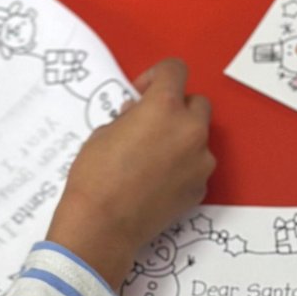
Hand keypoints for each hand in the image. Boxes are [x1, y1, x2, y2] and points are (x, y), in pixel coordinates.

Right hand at [45, 59, 215, 287]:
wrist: (103, 225)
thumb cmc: (96, 176)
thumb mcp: (104, 132)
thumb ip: (130, 116)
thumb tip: (139, 114)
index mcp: (164, 107)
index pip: (175, 70)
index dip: (157, 77)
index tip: (143, 93)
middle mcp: (190, 130)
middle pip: (197, 103)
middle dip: (177, 108)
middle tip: (152, 124)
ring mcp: (200, 162)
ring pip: (199, 138)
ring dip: (181, 139)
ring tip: (153, 157)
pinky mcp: (200, 188)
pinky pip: (196, 167)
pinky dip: (183, 168)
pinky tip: (158, 181)